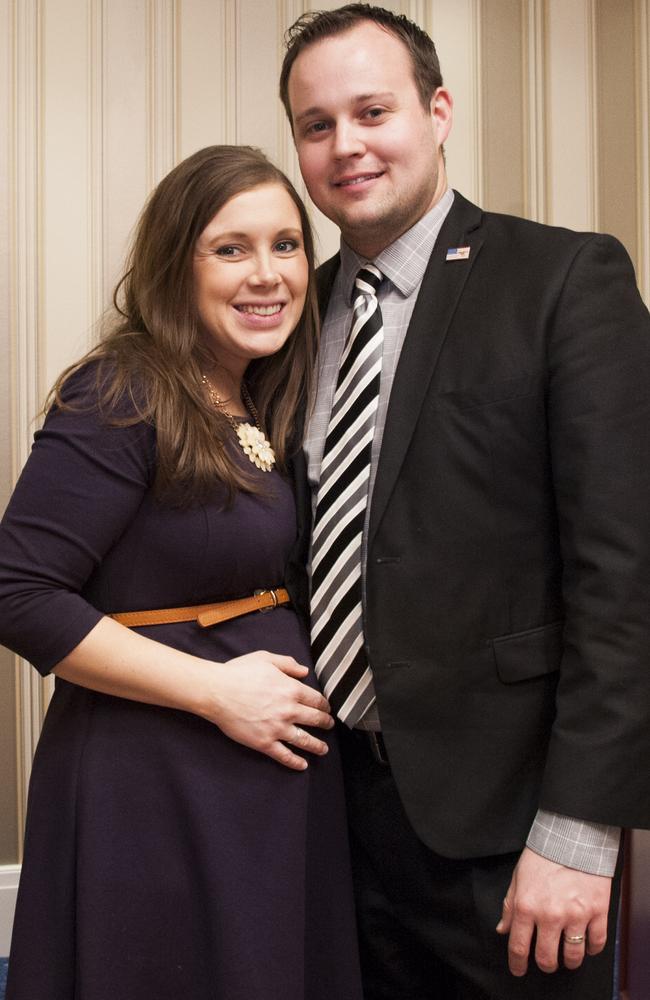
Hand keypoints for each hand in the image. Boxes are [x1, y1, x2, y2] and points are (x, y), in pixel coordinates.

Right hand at [205, 650, 333, 769]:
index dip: (324, 705)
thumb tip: (305, 672)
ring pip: (304, 740)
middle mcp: (288, 710)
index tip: (327, 708)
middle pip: (315, 719)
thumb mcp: (265, 658)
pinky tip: (303, 765)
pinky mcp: (264, 742)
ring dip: (317, 746)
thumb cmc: (238, 673)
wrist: (216, 691)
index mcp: (291, 689)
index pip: (316, 700)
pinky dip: (295, 762)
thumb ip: (288, 663)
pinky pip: (284, 755)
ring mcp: (277, 728)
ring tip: (324, 749)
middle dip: (325, 723)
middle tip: (329, 725)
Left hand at [496, 846, 611, 975]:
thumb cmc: (543, 854)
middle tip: (546, 961)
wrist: (573, 837)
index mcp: (526, 906)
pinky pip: (596, 943)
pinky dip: (592, 949)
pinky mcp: (597, 912)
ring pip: (572, 956)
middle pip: (546, 958)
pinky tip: (587, 944)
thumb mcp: (518, 877)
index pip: (518, 946)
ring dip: (568, 961)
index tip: (518, 970)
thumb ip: (509, 905)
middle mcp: (549, 915)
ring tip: (567, 955)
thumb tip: (502, 929)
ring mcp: (575, 915)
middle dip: (545, 964)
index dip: (517, 964)